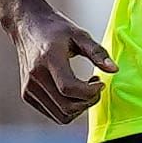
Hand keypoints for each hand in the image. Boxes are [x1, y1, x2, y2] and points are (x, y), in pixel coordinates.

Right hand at [12, 7, 112, 121]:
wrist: (27, 26)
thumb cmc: (56, 29)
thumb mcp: (80, 35)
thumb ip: (98, 53)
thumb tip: (115, 70)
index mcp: (48, 59)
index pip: (69, 88)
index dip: (90, 92)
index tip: (100, 82)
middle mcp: (35, 76)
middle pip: (67, 106)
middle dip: (88, 101)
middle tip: (95, 86)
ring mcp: (28, 88)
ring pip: (61, 115)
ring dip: (79, 108)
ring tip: (85, 89)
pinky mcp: (27, 95)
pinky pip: (53, 113)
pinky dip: (68, 109)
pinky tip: (73, 92)